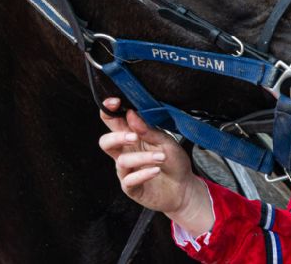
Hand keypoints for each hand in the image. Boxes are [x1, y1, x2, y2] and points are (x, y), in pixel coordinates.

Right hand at [98, 98, 213, 235]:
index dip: (109, 111)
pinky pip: (129, 181)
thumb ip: (148, 129)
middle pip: (105, 142)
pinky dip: (143, 174)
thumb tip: (130, 113)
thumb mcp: (166, 141)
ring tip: (161, 157)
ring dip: (142, 158)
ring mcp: (127, 171)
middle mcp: (126, 153)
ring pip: (121, 161)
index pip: (113, 122)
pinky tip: (156, 170)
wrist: (184, 188)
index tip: (114, 102)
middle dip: (116, 137)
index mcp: (133, 136)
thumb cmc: (174, 161)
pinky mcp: (131, 188)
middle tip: (133, 136)